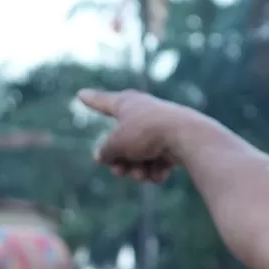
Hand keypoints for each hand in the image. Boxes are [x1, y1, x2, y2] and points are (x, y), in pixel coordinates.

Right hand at [78, 88, 198, 184]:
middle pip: (122, 142)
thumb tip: (102, 156)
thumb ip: (105, 151)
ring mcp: (159, 127)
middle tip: (119, 172)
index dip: (91, 99)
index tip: (81, 94)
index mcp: (126, 103)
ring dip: (137, 170)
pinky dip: (156, 170)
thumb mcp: (116, 144)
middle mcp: (143, 112)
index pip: (102, 101)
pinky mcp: (175, 142)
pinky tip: (160, 174)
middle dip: (120, 161)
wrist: (187, 138)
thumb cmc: (147, 134)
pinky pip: (158, 162)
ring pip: (140, 156)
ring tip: (142, 175)